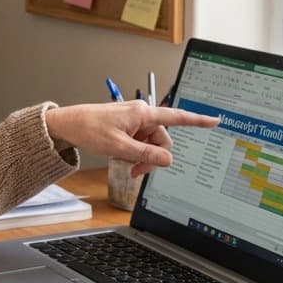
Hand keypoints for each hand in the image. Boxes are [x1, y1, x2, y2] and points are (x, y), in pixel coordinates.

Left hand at [45, 101, 219, 176]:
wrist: (67, 125)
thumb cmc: (88, 128)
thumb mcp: (118, 147)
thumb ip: (145, 155)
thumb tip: (167, 161)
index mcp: (143, 113)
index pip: (176, 117)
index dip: (198, 121)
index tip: (215, 120)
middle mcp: (142, 115)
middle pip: (162, 141)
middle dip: (151, 158)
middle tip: (135, 169)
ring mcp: (135, 122)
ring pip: (151, 146)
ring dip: (141, 158)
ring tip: (123, 162)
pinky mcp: (128, 128)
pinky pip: (140, 144)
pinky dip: (133, 154)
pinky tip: (120, 156)